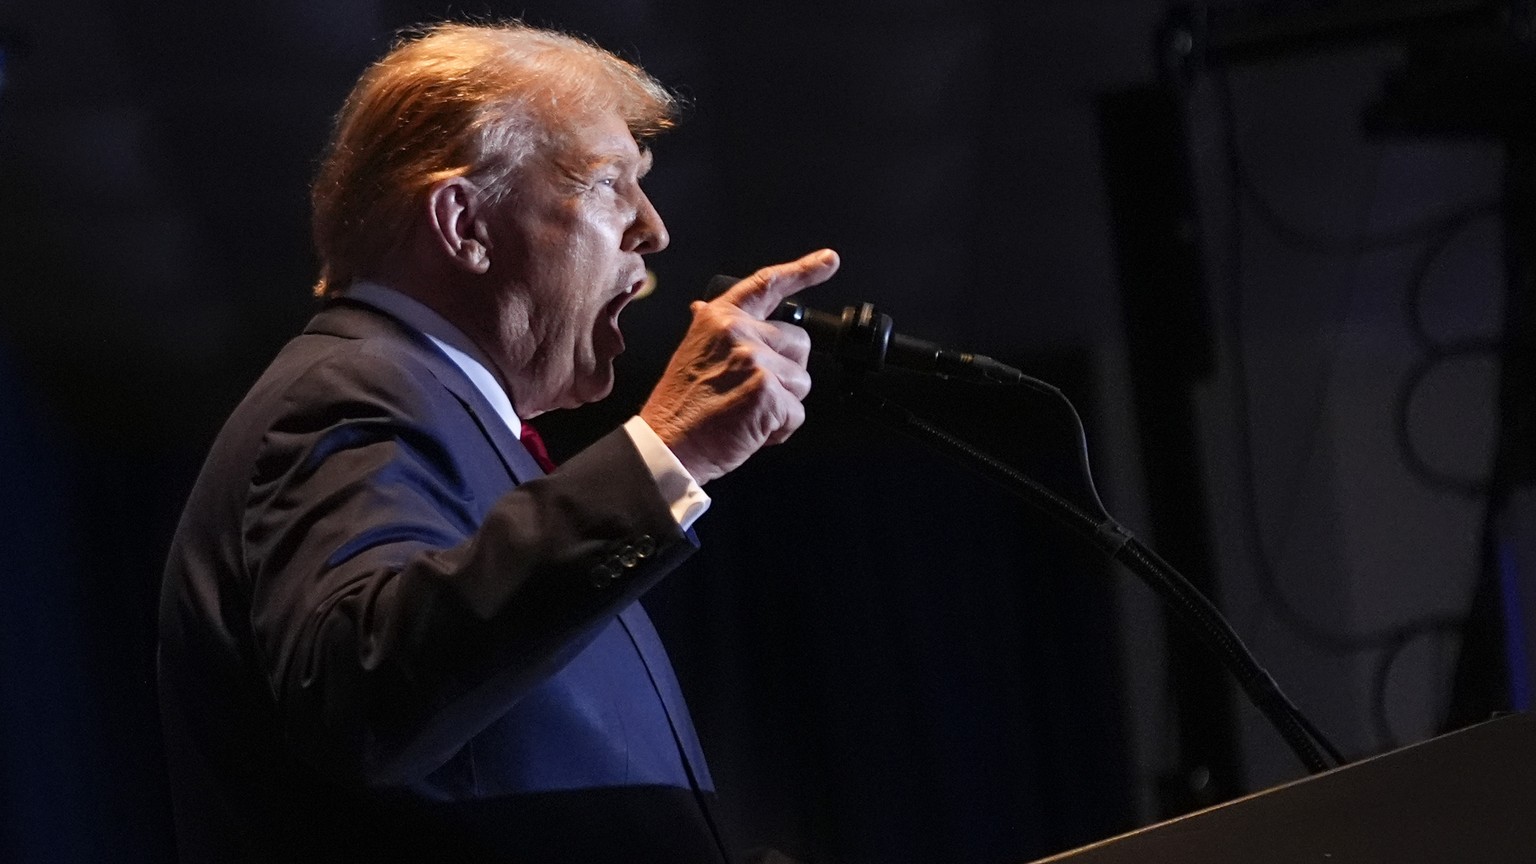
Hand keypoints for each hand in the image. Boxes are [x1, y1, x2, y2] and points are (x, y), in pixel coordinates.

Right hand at [641, 248, 839, 483]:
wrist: (667, 444)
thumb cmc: (679, 407)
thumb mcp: (692, 353)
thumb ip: (715, 332)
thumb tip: (706, 308)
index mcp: (719, 318)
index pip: (767, 285)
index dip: (803, 271)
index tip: (828, 260)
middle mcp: (738, 332)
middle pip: (799, 343)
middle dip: (787, 372)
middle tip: (752, 393)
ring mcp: (755, 360)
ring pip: (801, 381)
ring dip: (783, 403)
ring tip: (746, 412)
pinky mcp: (768, 391)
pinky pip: (797, 412)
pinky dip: (780, 428)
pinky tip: (751, 429)